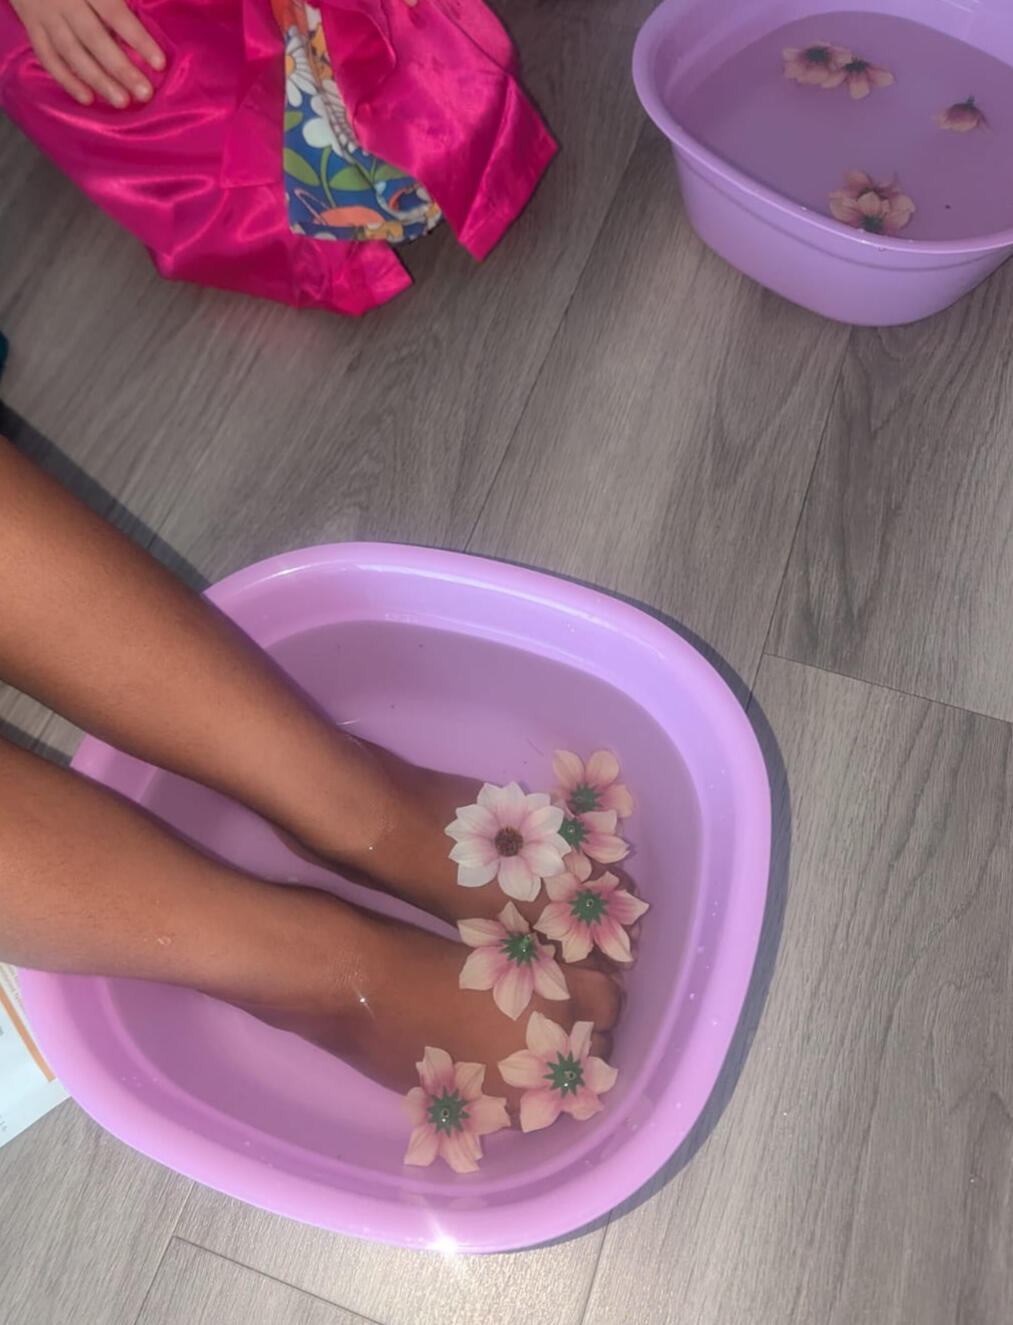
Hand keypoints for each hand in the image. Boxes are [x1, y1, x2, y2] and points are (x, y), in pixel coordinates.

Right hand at [12, 0, 164, 107]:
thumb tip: (154, 7)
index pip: (115, 13)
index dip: (137, 39)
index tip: (159, 63)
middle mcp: (64, 0)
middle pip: (94, 38)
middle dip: (120, 67)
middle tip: (144, 93)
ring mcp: (44, 14)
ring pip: (71, 51)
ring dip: (97, 79)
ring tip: (122, 101)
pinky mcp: (31, 25)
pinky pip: (47, 56)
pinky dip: (66, 79)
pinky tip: (87, 98)